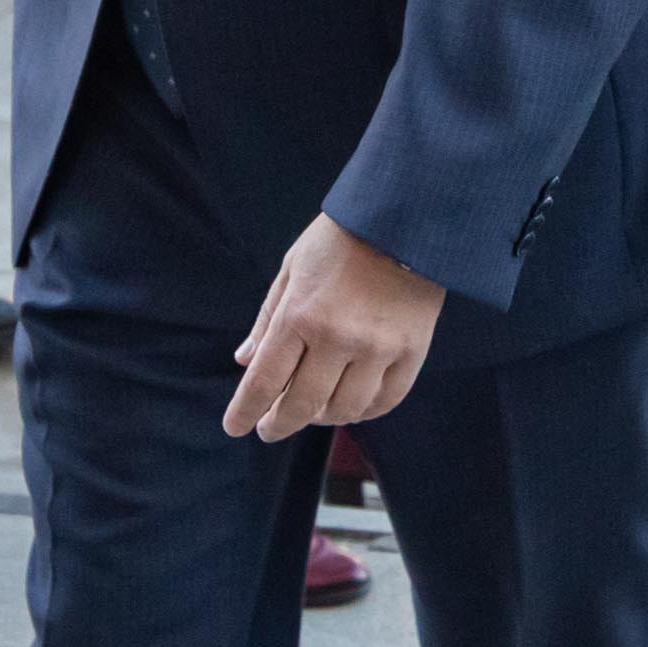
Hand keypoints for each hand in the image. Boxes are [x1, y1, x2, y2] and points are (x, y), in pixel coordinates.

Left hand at [224, 212, 447, 441]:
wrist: (405, 218)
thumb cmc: (341, 240)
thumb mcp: (292, 269)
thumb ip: (268, 318)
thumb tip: (245, 360)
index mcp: (299, 315)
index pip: (265, 381)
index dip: (246, 411)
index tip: (236, 427)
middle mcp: (337, 338)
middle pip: (303, 405)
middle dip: (280, 423)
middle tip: (270, 428)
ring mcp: (378, 348)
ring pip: (345, 409)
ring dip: (323, 417)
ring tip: (313, 410)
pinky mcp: (411, 351)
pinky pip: (385, 400)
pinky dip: (365, 411)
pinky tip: (352, 405)